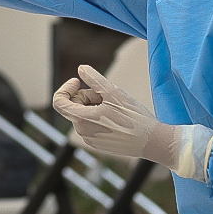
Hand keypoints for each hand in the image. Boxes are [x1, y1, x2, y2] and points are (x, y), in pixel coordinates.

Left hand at [52, 65, 212, 180]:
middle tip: (107, 94)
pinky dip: (99, 116)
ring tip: (115, 106)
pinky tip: (118, 117)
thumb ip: (94, 79)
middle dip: (86, 96)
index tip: (78, 81)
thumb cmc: (135, 117)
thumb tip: (80, 68)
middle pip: (74, 106)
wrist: (153, 142)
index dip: (66, 88)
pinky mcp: (98, 145)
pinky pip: (91, 125)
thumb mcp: (114, 92)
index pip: (59, 102)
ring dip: (94, 105)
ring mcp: (90, 140)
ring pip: (83, 115)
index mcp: (82, 120)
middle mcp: (82, 132)